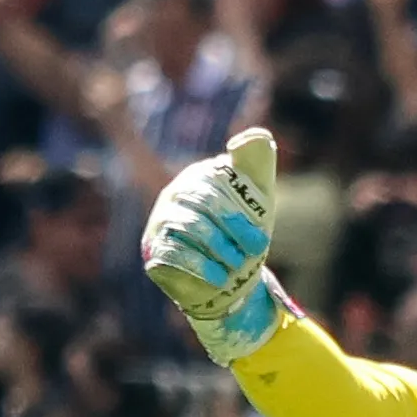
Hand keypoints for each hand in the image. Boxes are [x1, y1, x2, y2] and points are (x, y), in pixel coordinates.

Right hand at [140, 128, 287, 363]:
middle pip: (203, 202)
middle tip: (256, 251)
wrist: (231, 281)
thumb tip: (254, 135)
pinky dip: (200, 266)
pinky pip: (172, 251)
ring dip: (218, 248)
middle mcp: (176, 194)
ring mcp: (162, 220)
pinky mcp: (154, 248)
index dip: (240, 213)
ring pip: (188, 226)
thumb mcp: (259, 197)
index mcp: (200, 176)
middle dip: (234, 229)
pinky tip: (219, 279)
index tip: (261, 240)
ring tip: (236, 266)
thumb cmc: (244, 234)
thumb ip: (258, 162)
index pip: (216, 183)